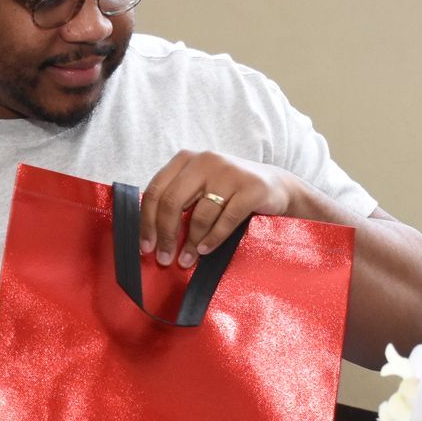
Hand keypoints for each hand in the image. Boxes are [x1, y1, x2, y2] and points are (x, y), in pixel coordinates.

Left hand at [140, 150, 302, 268]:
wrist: (276, 186)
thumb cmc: (230, 192)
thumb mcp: (201, 187)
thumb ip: (179, 201)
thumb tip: (152, 237)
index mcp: (186, 159)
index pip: (156, 190)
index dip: (147, 221)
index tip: (145, 247)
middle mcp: (205, 161)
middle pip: (172, 202)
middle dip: (165, 235)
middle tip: (164, 258)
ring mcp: (229, 173)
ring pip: (199, 215)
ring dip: (190, 243)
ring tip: (187, 260)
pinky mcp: (251, 188)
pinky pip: (225, 221)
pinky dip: (212, 240)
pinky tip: (205, 251)